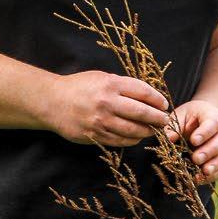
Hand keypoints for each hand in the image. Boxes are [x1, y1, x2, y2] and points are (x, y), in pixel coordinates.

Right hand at [47, 70, 170, 146]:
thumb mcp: (101, 77)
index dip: (157, 99)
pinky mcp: (94, 135)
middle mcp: (106, 103)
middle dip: (158, 118)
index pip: (143, 92)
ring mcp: (100, 121)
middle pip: (141, 113)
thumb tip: (147, 96)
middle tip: (165, 121)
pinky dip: (132, 140)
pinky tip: (137, 137)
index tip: (164, 104)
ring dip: (147, 132)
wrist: (52, 102)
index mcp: (110, 84)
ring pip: (132, 130)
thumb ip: (122, 85)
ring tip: (153, 130)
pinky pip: (120, 141)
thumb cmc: (78, 87)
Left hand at [164, 97, 217, 183]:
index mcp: (212, 116)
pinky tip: (201, 179)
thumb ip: (174, 127)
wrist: (203, 122)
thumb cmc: (188, 119)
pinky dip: (213, 175)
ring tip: (204, 172)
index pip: (213, 122)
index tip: (194, 140)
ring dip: (214, 165)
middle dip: (209, 151)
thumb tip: (168, 139)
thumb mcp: (180, 117)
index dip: (205, 132)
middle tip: (196, 159)